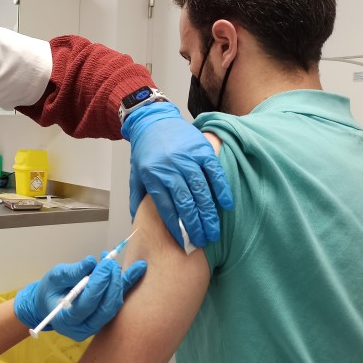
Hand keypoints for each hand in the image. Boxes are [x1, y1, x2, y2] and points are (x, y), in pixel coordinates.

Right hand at [14, 256, 146, 341]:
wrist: (49, 303)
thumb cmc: (50, 290)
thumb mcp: (54, 277)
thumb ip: (71, 272)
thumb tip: (91, 262)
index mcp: (66, 321)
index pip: (87, 305)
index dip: (98, 284)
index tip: (105, 264)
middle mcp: (83, 328)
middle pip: (105, 308)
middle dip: (112, 282)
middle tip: (110, 262)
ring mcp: (95, 326)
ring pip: (114, 305)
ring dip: (118, 282)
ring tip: (112, 262)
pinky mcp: (104, 318)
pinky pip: (118, 301)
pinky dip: (128, 283)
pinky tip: (139, 268)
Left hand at [121, 101, 233, 247]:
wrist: (153, 120)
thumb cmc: (145, 150)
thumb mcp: (136, 174)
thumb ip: (137, 198)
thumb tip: (137, 222)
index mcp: (153, 176)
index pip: (167, 207)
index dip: (177, 227)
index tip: (184, 242)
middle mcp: (171, 168)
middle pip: (186, 202)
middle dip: (196, 225)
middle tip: (203, 241)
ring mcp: (188, 158)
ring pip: (201, 191)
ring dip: (209, 213)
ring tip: (214, 231)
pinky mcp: (202, 150)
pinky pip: (214, 172)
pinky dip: (222, 189)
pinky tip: (226, 205)